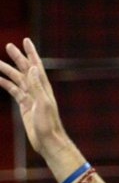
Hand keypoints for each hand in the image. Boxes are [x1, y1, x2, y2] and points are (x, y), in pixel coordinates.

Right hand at [0, 38, 73, 162]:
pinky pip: (14, 92)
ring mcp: (31, 98)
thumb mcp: (42, 103)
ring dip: (8, 71)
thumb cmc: (48, 124)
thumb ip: (36, 85)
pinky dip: (6, 84)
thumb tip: (32, 67)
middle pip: (25, 70)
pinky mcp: (25, 106)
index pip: (36, 66)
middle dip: (18, 58)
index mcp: (44, 88)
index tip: (26, 40)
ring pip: (18, 80)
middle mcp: (38, 91)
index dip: (31, 53)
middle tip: (8, 46)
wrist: (48, 142)